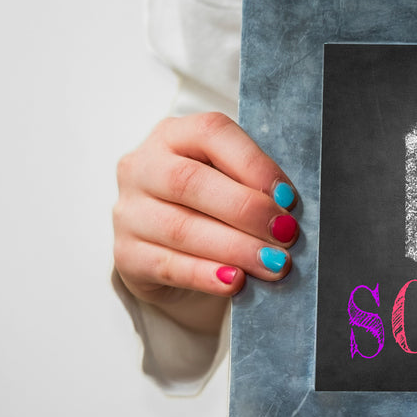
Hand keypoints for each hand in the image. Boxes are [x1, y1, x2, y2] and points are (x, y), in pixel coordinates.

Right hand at [113, 112, 297, 332]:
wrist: (173, 250)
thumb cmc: (212, 207)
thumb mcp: (231, 181)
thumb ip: (254, 186)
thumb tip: (290, 211)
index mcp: (174, 135)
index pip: (211, 134)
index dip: (254, 164)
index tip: (288, 197)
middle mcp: (143, 167)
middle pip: (190, 182)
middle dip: (246, 210)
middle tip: (285, 234)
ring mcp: (129, 211)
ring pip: (181, 228)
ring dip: (235, 248)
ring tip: (274, 264)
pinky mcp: (127, 254)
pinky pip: (167, 266)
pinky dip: (205, 275)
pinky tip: (234, 282)